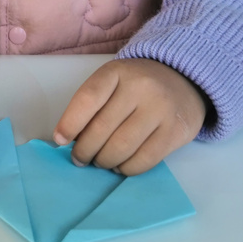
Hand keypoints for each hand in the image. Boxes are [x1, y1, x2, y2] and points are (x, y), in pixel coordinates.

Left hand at [53, 58, 207, 174]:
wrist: (182, 79)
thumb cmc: (137, 84)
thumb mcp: (113, 81)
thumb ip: (93, 103)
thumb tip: (69, 138)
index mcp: (117, 72)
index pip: (88, 99)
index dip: (70, 123)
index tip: (60, 139)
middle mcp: (140, 88)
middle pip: (102, 128)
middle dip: (84, 150)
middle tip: (80, 158)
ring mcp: (159, 109)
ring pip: (121, 147)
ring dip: (104, 161)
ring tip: (100, 161)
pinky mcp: (174, 132)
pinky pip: (144, 160)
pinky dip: (126, 169)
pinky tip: (120, 165)